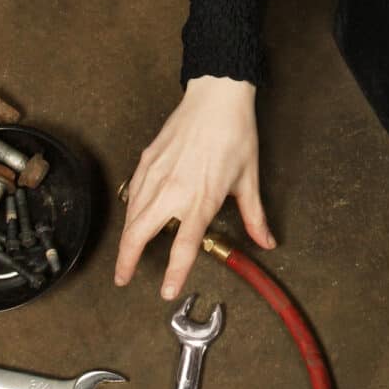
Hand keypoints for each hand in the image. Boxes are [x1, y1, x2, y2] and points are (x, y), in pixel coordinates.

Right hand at [115, 75, 275, 298]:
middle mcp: (173, 190)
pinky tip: (133, 217)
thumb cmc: (234, 134)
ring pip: (132, 214)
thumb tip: (267, 240)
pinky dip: (130, 209)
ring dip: (126, 237)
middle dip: (126, 260)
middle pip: (139, 233)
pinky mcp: (147, 159)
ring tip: (126, 253)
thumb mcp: (249, 179)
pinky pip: (133, 191)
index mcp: (200, 199)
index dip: (174, 273)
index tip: (166, 291)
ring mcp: (156, 174)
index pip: (183, 246)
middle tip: (122, 278)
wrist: (216, 97)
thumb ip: (254, 216)